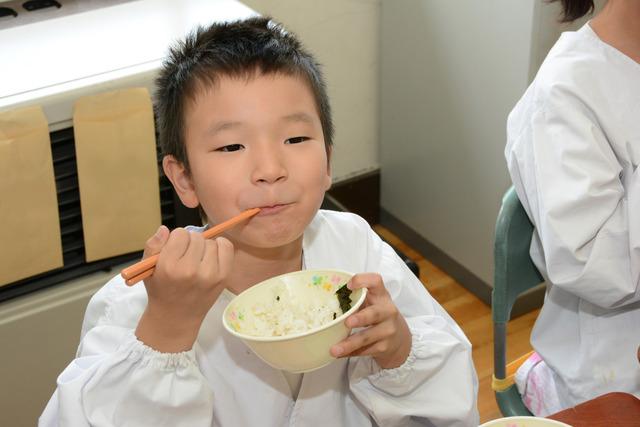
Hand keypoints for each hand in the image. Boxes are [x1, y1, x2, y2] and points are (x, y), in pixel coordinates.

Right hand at [135, 225, 233, 351]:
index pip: (180, 234)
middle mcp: (190, 270)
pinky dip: (220, 247)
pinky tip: (212, 255)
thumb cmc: (161, 290)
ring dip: (204, 247)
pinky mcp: (223, 277)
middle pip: (196, 237)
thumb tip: (165, 229)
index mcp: (169, 267)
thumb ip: (153, 246)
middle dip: (190, 243)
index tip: (175, 249)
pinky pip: (227, 248)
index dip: (176, 239)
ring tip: (197, 259)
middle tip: (186, 256)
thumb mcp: (147, 269)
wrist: (176, 318)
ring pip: (211, 242)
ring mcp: (210, 275)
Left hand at [330, 273, 411, 368]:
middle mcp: (387, 311)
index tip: (349, 285)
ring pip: (367, 337)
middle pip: (375, 313)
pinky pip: (365, 351)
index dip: (363, 281)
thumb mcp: (373, 302)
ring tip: (334, 349)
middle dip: (361, 318)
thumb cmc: (379, 314)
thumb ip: (357, 298)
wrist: (400, 339)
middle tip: (347, 322)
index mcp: (381, 296)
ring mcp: (387, 331)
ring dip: (349, 344)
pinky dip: (350, 353)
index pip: (376, 281)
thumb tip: (329, 299)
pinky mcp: (384, 347)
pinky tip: (339, 354)